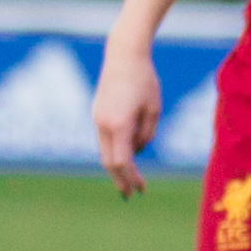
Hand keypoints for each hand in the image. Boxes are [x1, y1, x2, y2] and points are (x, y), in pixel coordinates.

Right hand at [94, 36, 163, 197]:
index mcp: (119, 125)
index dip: (131, 178)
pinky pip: (104, 139)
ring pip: (105, 151)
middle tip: (131, 194)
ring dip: (118, 165)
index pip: (122, 162)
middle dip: (120, 179)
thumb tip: (137, 150)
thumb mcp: (154, 110)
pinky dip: (115, 151)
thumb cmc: (144, 80)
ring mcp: (97, 119)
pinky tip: (128, 154)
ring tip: (133, 177)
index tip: (140, 190)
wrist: (123, 56)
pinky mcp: (97, 113)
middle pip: (108, 161)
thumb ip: (146, 134)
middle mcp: (103, 125)